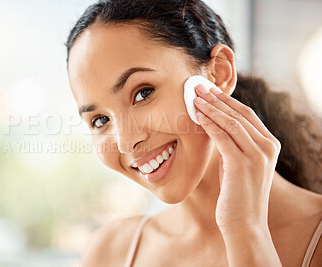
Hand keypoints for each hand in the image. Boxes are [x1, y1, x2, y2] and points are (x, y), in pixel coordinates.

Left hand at [193, 84, 280, 232]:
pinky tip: (197, 115)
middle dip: (216, 98)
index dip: (226, 100)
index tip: (209, 90)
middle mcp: (267, 147)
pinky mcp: (242, 164)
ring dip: (210, 107)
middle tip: (198, 86)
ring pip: (231, 122)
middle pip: (239, 113)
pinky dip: (209, 123)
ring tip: (193, 96)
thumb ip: (234, 145)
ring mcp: (257, 155)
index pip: (247, 114)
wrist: (245, 223)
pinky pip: (222, 136)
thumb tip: (216, 126)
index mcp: (269, 145)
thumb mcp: (239, 164)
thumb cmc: (238, 194)